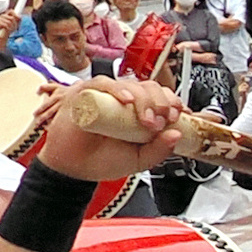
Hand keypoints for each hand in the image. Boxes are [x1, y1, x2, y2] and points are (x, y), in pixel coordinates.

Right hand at [35, 76, 182, 181]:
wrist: (72, 168)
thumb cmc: (102, 160)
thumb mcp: (139, 160)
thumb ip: (159, 150)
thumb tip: (177, 135)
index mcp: (138, 112)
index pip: (160, 97)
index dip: (172, 102)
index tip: (179, 115)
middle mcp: (123, 101)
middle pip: (149, 88)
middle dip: (162, 102)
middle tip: (162, 121)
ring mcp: (105, 96)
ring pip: (131, 85)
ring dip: (144, 100)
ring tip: (146, 120)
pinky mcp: (85, 94)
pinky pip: (103, 84)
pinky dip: (117, 89)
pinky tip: (127, 101)